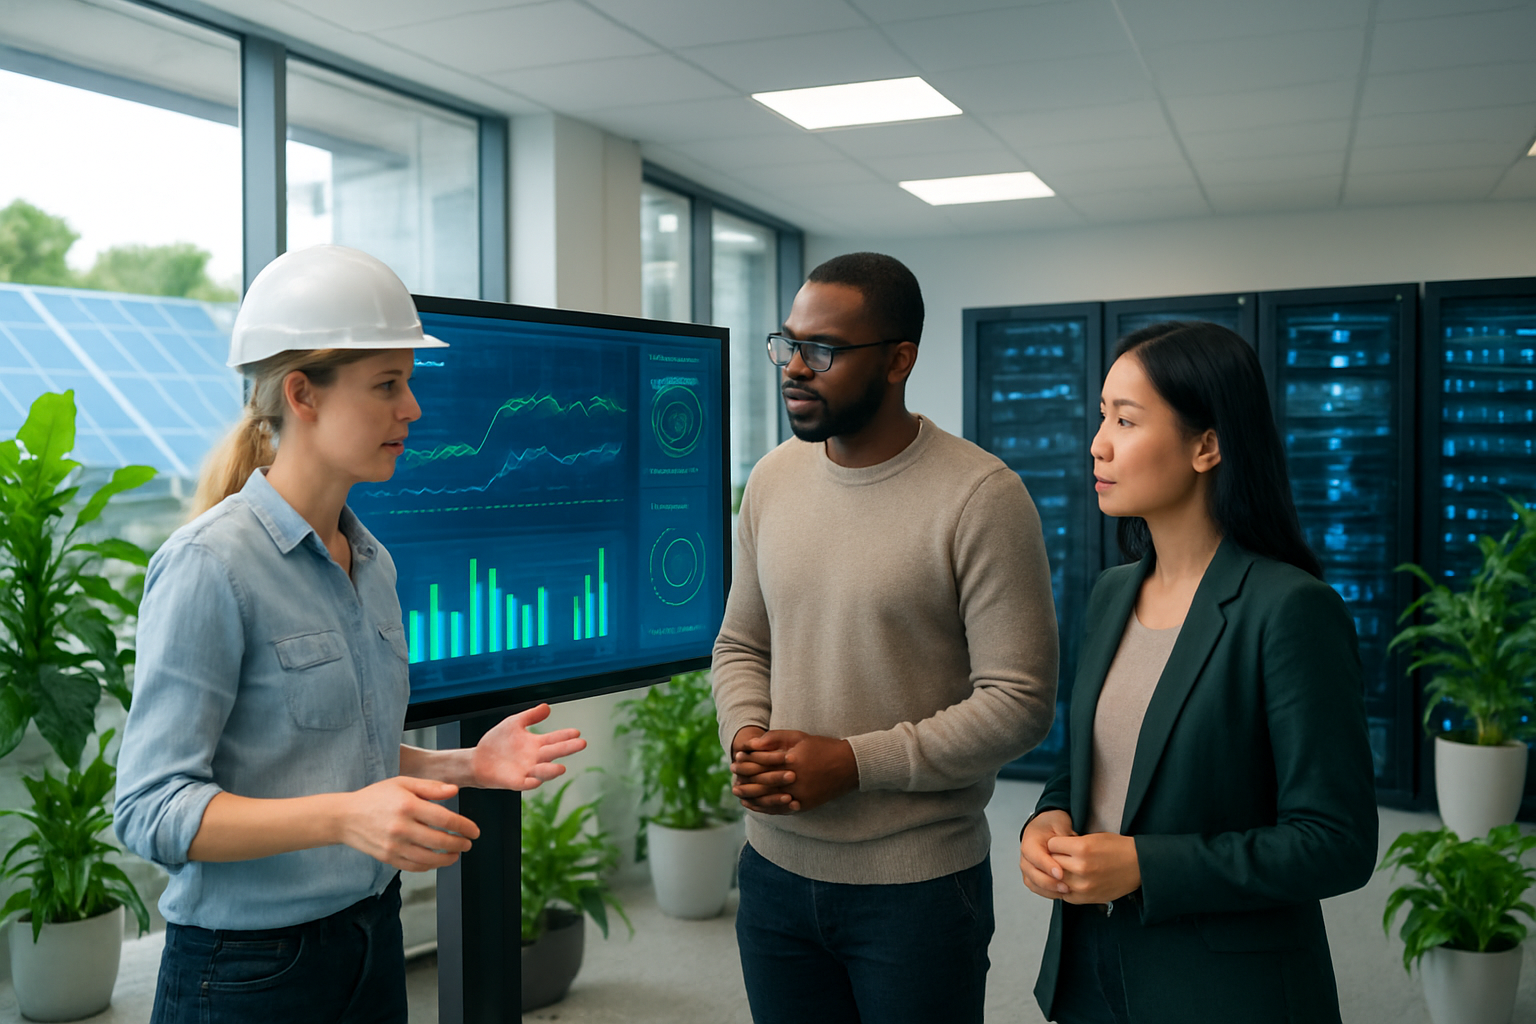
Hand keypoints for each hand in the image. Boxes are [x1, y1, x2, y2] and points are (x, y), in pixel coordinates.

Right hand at [337, 776, 477, 871]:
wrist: (346, 817)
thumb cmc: (376, 797)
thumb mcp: (403, 783)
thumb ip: (431, 787)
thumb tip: (454, 792)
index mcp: (407, 806)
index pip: (444, 819)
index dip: (464, 826)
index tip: (474, 831)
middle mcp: (401, 827)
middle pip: (439, 841)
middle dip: (459, 844)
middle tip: (468, 843)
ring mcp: (393, 845)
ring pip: (428, 858)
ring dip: (447, 859)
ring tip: (456, 854)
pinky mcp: (387, 858)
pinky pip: (414, 866)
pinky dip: (429, 866)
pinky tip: (437, 860)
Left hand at [470, 703, 585, 790]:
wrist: (478, 759)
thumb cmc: (497, 742)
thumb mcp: (514, 723)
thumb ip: (530, 716)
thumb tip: (547, 706)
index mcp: (536, 744)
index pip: (554, 739)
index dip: (565, 735)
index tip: (577, 732)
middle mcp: (535, 758)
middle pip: (554, 753)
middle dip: (567, 749)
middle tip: (581, 744)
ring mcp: (526, 771)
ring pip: (543, 771)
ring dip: (551, 771)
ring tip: (561, 768)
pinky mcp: (515, 781)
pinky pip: (525, 783)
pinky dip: (531, 783)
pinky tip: (535, 780)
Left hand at [738, 730, 858, 813]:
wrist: (850, 766)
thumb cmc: (823, 747)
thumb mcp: (799, 737)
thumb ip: (774, 738)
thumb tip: (751, 744)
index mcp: (792, 761)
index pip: (762, 763)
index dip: (746, 761)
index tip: (735, 759)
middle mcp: (795, 780)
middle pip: (762, 782)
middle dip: (745, 778)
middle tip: (733, 776)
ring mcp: (800, 795)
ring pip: (769, 799)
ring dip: (751, 796)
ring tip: (738, 792)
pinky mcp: (805, 806)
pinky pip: (780, 810)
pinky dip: (766, 808)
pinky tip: (755, 805)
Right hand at [1020, 810, 1075, 898]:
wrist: (1048, 825)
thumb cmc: (1054, 824)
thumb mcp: (1061, 822)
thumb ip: (1064, 837)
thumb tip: (1072, 848)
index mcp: (1030, 839)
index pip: (1034, 855)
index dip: (1046, 865)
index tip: (1060, 873)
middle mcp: (1025, 854)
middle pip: (1031, 872)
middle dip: (1048, 881)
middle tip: (1065, 885)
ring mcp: (1028, 866)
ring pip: (1032, 882)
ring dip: (1048, 890)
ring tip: (1065, 891)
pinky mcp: (1033, 876)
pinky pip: (1036, 888)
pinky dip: (1047, 893)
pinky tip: (1061, 893)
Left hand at [1046, 832, 1141, 904]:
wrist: (1138, 865)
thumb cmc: (1118, 849)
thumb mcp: (1093, 837)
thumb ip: (1072, 843)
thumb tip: (1053, 848)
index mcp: (1082, 848)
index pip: (1051, 845)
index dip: (1055, 844)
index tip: (1060, 845)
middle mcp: (1081, 867)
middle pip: (1052, 862)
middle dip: (1056, 858)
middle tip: (1063, 857)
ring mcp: (1083, 885)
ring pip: (1056, 880)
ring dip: (1059, 875)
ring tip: (1068, 869)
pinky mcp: (1087, 898)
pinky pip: (1065, 895)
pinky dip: (1067, 888)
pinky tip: (1074, 881)